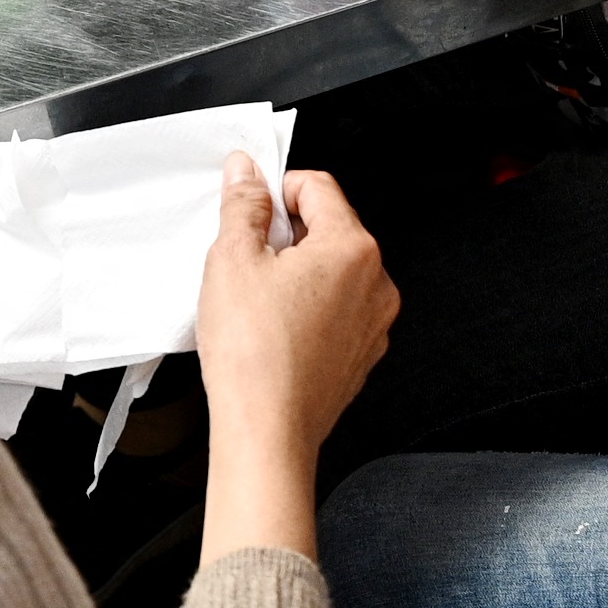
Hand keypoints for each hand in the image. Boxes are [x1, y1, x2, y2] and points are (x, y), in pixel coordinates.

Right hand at [196, 160, 395, 494]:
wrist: (266, 432)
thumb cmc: (254, 357)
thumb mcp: (232, 259)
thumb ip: (244, 205)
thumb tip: (247, 174)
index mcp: (353, 249)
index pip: (318, 187)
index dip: (277, 188)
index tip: (252, 202)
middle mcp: (376, 283)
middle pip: (330, 229)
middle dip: (288, 234)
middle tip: (247, 256)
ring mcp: (373, 323)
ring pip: (334, 272)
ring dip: (299, 272)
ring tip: (258, 299)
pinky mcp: (362, 355)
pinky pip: (337, 311)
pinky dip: (309, 308)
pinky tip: (274, 328)